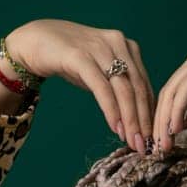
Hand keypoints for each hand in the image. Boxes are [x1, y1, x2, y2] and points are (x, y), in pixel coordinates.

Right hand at [4, 20, 156, 153]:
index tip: (151, 137)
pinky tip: (115, 127)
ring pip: (123, 89)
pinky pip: (101, 88)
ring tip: (131, 141)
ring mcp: (99, 48)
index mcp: (127, 47)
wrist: (35, 41)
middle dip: (143, 120)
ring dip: (130, 119)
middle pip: (137, 88)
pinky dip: (111, 110)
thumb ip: (117, 89)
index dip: (150, 113)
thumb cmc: (70, 60)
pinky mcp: (80, 56)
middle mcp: (118, 44)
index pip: (144, 84)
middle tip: (144, 146)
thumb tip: (135, 119)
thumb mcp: (100, 73)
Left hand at [151, 18, 186, 153]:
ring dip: (166, 119)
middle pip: (169, 93)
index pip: (175, 95)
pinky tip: (175, 126)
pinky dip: (178, 107)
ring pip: (173, 91)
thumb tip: (185, 124)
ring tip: (164, 142)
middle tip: (158, 148)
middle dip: (161, 122)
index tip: (165, 143)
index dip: (167, 119)